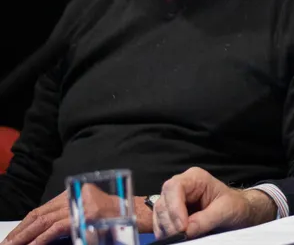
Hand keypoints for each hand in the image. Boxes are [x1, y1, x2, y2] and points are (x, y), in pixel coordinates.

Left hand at [2, 190, 150, 244]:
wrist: (145, 214)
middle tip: (7, 244)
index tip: (14, 236)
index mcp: (76, 190)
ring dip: (26, 236)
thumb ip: (74, 213)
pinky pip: (57, 228)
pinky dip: (42, 238)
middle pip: (41, 213)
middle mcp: (77, 194)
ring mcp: (82, 204)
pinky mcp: (87, 215)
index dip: (26, 223)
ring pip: (45, 220)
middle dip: (21, 231)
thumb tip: (47, 230)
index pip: (44, 208)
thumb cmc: (122, 216)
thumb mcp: (94, 210)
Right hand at [152, 167, 275, 238]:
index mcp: (195, 178)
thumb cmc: (235, 205)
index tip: (182, 227)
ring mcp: (174, 200)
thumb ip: (206, 219)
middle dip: (170, 222)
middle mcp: (181, 186)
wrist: (238, 212)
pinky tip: (174, 239)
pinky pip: (160, 223)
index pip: (174, 187)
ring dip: (166, 229)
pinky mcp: (172, 214)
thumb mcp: (226, 210)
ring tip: (178, 239)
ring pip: (158, 214)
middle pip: (163, 202)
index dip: (174, 207)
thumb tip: (186, 231)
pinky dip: (165, 232)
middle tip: (180, 237)